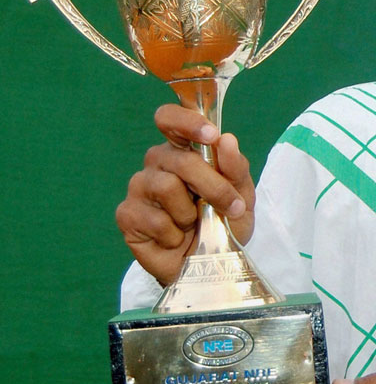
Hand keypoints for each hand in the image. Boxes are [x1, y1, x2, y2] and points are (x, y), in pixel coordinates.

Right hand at [115, 104, 254, 284]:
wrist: (211, 264)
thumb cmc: (223, 221)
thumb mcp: (241, 194)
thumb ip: (235, 167)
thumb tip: (226, 139)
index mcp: (183, 149)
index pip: (170, 119)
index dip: (187, 121)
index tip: (210, 135)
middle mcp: (158, 162)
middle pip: (179, 159)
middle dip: (212, 185)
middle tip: (232, 207)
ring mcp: (139, 187)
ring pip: (166, 187)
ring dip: (192, 213)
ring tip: (195, 224)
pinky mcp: (127, 215)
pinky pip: (154, 219)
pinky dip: (175, 233)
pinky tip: (176, 239)